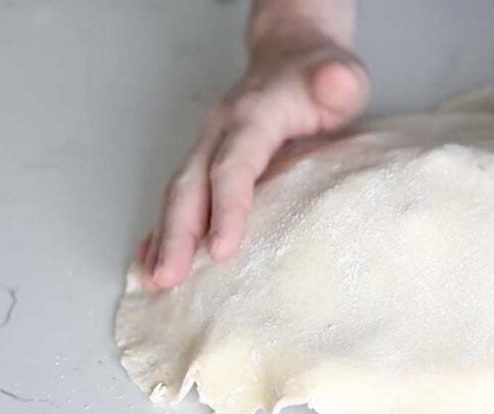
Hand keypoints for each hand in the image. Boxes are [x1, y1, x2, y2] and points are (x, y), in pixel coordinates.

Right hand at [140, 36, 369, 288]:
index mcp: (253, 115)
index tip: (221, 250)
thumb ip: (339, 81)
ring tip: (156, 280)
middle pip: (191, 184)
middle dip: (177, 234)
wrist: (292, 54)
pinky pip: (179, 196)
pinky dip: (163, 228)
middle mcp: (219, 130)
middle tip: (168, 278)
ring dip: (165, 238)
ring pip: (178, 193)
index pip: (234, 165)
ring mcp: (206, 145)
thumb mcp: (341, 76)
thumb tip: (335, 80)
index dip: (227, 207)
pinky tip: (152, 259)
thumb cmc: (320, 77)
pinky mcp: (204, 160)